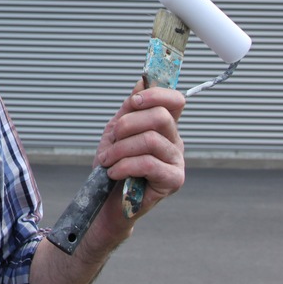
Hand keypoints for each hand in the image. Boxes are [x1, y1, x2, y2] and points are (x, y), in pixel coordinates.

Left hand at [94, 83, 185, 219]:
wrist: (105, 202)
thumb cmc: (112, 167)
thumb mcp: (116, 132)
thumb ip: (130, 109)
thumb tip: (142, 82)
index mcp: (164, 127)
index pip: (174, 100)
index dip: (155, 95)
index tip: (133, 103)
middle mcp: (175, 141)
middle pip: (161, 116)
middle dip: (128, 124)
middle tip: (113, 139)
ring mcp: (176, 161)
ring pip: (150, 140)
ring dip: (120, 148)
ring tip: (107, 160)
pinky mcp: (173, 180)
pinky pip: (149, 163)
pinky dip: (124, 165)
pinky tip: (114, 172)